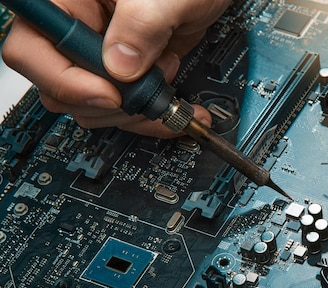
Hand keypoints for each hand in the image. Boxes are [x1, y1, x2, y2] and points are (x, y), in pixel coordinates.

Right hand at [2, 0, 230, 137]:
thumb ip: (141, 23)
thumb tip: (121, 67)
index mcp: (68, 0)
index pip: (31, 50)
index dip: (67, 81)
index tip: (110, 94)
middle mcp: (76, 29)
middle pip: (60, 89)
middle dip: (111, 101)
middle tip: (151, 86)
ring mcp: (99, 55)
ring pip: (91, 107)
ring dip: (134, 110)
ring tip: (167, 75)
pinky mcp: (125, 73)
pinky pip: (122, 108)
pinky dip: (149, 115)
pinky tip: (175, 105)